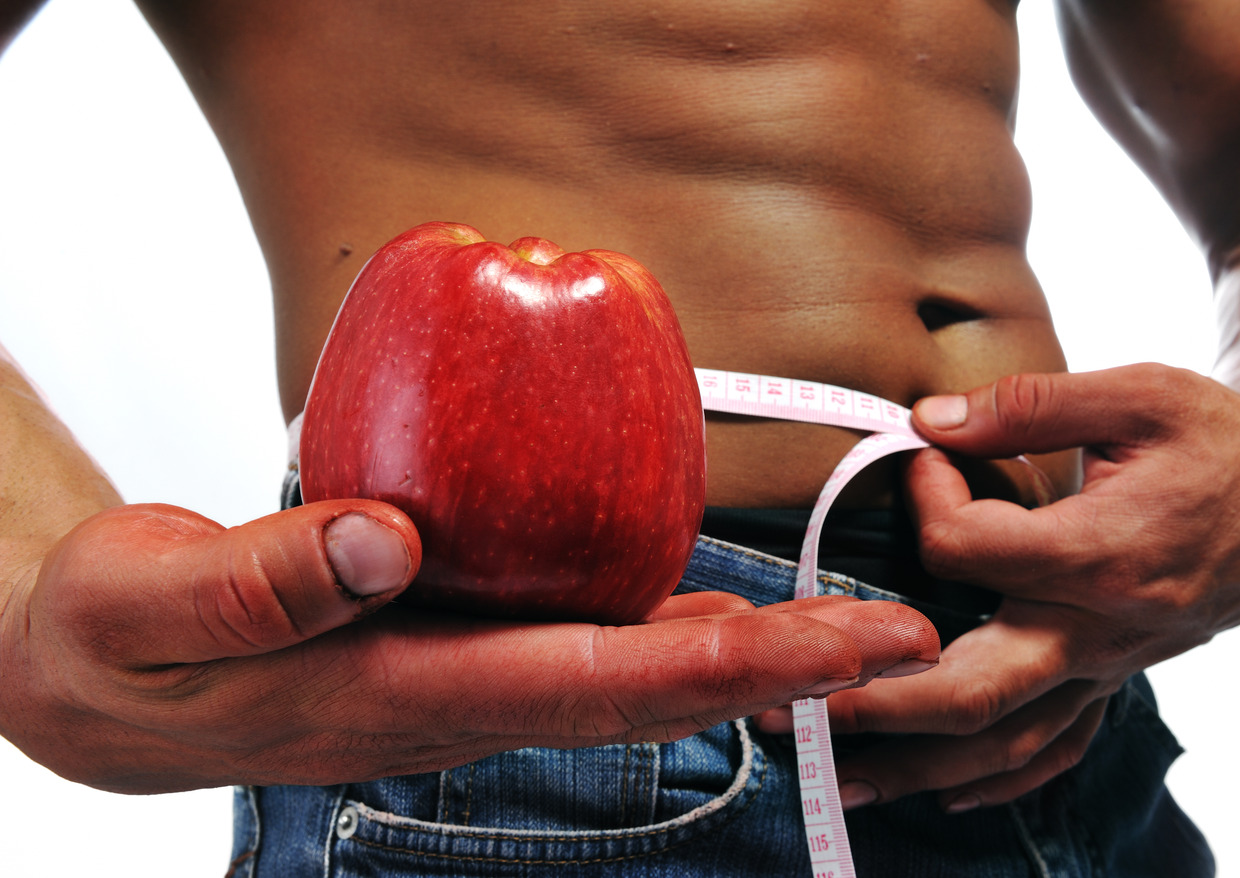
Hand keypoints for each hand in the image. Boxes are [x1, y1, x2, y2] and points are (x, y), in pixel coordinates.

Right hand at [0, 500, 938, 793]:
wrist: (104, 679)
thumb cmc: (122, 640)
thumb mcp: (153, 601)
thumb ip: (262, 576)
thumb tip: (388, 544)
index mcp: (395, 697)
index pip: (584, 685)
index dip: (715, 666)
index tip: (826, 650)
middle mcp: (453, 698)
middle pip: (641, 689)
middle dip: (777, 671)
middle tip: (900, 643)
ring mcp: (459, 678)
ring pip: (623, 670)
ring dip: (741, 653)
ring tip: (844, 628)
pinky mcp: (450, 644)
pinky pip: (576, 634)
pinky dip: (662, 620)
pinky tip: (709, 595)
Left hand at [766, 364, 1239, 811]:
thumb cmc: (1223, 444)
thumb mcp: (1141, 395)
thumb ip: (1029, 406)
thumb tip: (930, 421)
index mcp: (1096, 554)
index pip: (962, 547)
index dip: (924, 493)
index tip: (921, 456)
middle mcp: (1094, 629)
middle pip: (965, 693)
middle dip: (866, 704)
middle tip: (787, 706)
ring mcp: (1105, 667)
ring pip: (1001, 744)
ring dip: (911, 765)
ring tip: (835, 780)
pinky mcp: (1116, 679)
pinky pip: (1054, 750)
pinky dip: (995, 779)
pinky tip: (944, 790)